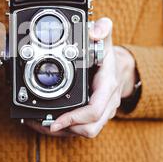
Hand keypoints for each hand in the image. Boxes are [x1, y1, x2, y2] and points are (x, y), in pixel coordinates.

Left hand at [25, 17, 136, 137]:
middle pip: (90, 128)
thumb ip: (103, 29)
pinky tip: (47, 123)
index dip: (75, 119)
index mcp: (108, 88)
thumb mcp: (106, 40)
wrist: (121, 69)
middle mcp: (107, 104)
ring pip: (85, 131)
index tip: (57, 121)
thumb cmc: (109, 57)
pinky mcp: (96, 117)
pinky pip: (82, 129)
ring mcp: (103, 113)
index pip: (94, 110)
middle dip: (66, 129)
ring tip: (41, 124)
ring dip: (63, 131)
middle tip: (44, 124)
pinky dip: (65, 129)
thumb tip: (95, 30)